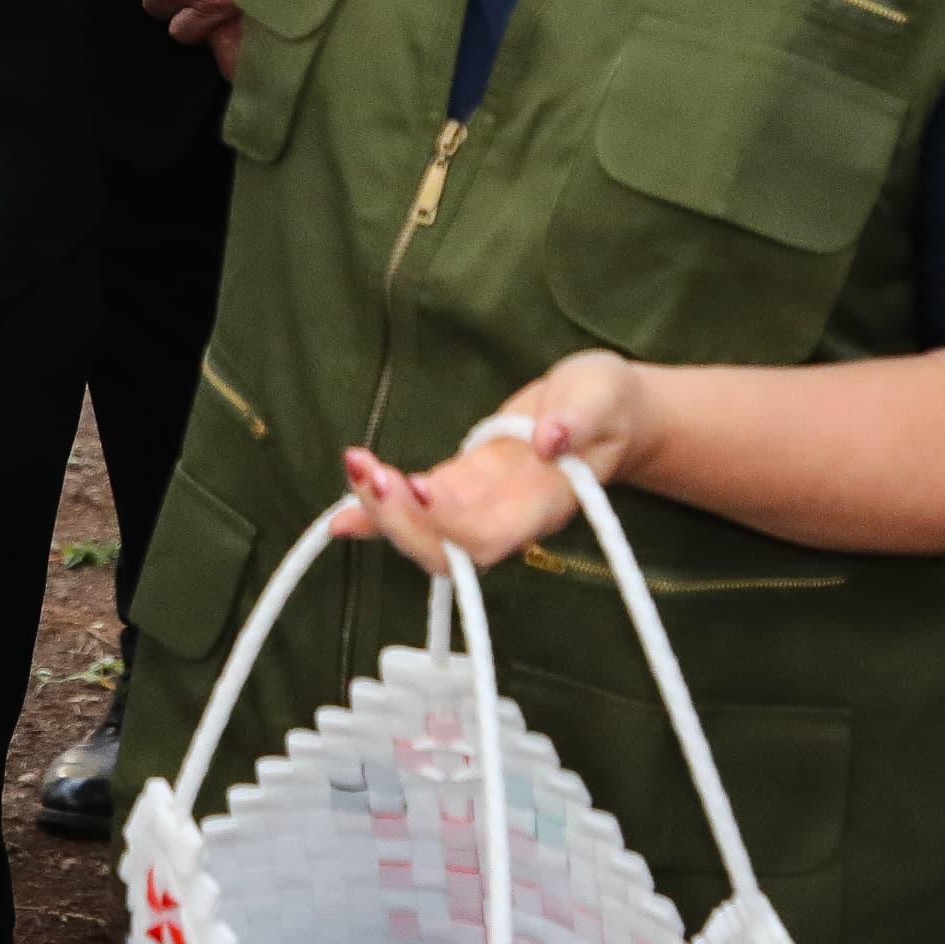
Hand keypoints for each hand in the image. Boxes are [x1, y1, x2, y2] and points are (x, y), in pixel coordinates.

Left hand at [329, 352, 647, 572]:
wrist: (603, 414)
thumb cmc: (605, 403)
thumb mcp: (603, 394)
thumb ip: (581, 417)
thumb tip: (549, 438)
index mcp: (544, 503)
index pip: (492, 533)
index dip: (452, 523)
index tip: (419, 485)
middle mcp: (507, 517)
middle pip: (447, 549)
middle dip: (402, 521)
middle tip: (372, 474)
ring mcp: (479, 506)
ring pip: (425, 535)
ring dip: (382, 512)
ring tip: (355, 467)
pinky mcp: (460, 487)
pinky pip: (414, 508)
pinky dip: (375, 515)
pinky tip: (339, 517)